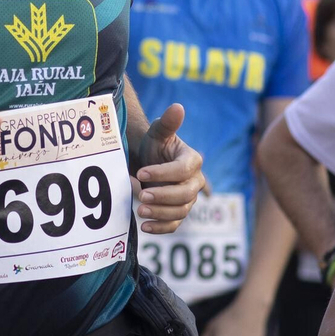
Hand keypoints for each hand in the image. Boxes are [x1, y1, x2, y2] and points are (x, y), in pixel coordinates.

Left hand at [131, 103, 204, 234]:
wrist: (148, 161)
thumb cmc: (155, 145)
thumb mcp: (158, 132)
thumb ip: (168, 123)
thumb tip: (178, 107)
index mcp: (192, 160)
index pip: (183, 170)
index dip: (163, 173)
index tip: (140, 173)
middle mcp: (194, 181)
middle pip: (185, 194)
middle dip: (163, 196)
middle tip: (141, 195)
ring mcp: (188, 198)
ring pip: (181, 211)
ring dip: (160, 213)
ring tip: (140, 210)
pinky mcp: (178, 212)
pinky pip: (175, 224)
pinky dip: (161, 228)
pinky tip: (144, 226)